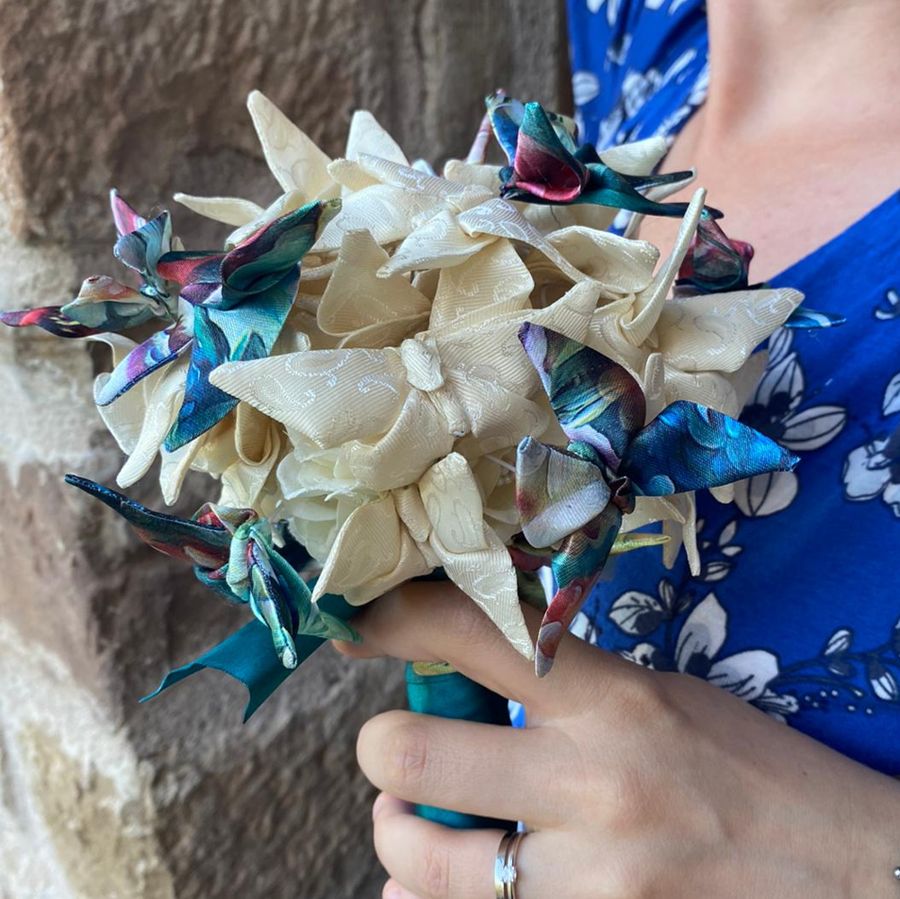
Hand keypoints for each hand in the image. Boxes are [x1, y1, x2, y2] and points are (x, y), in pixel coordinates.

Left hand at [338, 582, 899, 898]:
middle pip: (411, 753)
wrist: (850, 876)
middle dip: (384, 747)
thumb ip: (561, 690)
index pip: (475, 631)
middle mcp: (591, 785)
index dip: (398, 617)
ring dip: (398, 836)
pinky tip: (453, 885)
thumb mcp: (659, 698)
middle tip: (398, 749)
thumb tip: (456, 694)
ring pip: (418, 858)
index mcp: (612, 700)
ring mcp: (588, 880)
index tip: (362, 623)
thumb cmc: (749, 769)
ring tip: (418, 823)